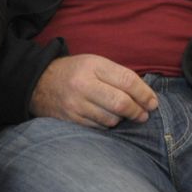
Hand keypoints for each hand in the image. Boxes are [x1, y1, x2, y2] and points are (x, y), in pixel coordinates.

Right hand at [29, 53, 158, 126]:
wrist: (39, 83)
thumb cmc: (74, 72)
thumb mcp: (94, 63)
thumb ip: (118, 76)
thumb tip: (145, 95)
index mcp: (93, 66)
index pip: (127, 81)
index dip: (144, 94)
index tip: (153, 102)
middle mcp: (83, 84)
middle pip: (121, 103)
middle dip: (137, 111)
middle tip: (143, 114)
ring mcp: (76, 104)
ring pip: (111, 119)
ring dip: (122, 119)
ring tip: (123, 115)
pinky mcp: (71, 120)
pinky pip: (99, 127)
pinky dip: (108, 125)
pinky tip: (108, 119)